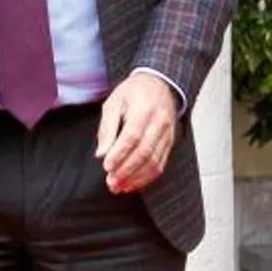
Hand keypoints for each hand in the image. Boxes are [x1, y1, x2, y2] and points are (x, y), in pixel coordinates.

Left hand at [96, 71, 178, 194]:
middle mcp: (159, 123)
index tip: (106, 166)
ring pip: (154, 162)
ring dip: (136, 178)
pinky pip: (161, 164)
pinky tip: (133, 183)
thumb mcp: (113, 103)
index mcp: (143, 110)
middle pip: (145, 152)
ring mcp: (167, 134)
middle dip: (127, 170)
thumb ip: (107, 128)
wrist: (159, 84)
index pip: (132, 136)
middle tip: (111, 182)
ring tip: (119, 186)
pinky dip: (147, 177)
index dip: (120, 154)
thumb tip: (101, 154)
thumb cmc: (133, 93)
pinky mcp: (170, 143)